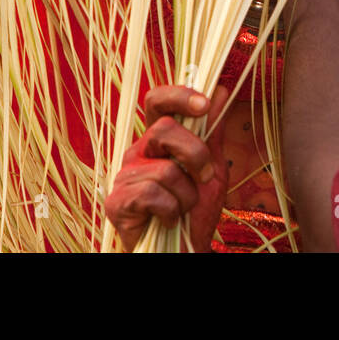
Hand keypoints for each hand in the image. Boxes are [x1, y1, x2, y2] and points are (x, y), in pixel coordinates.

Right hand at [105, 85, 229, 251]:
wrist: (184, 249)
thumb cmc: (194, 210)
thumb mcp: (213, 167)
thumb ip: (214, 131)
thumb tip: (221, 90)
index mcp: (158, 140)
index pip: (157, 101)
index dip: (178, 95)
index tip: (204, 104)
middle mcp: (138, 152)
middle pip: (163, 130)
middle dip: (195, 154)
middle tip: (205, 177)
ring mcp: (124, 176)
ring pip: (165, 168)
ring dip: (187, 194)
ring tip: (183, 208)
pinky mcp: (116, 201)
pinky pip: (152, 193)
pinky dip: (171, 210)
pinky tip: (168, 219)